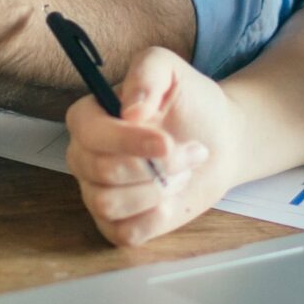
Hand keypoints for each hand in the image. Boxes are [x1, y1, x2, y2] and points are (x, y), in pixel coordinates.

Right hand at [65, 48, 240, 246]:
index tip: (166, 142)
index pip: (89, 133)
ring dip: (156, 190)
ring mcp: (97, 192)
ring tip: (181, 173)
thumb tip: (130, 110)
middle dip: (156, 166)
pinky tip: (170, 202)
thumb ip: (147, 73)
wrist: (219, 140)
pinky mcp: (116, 224)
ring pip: (109, 204)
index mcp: (88, 118)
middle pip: (102, 171)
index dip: (127, 141)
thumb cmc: (191, 104)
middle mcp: (84, 156)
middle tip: (192, 152)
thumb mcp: (172, 70)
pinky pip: (122, 233)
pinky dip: (153, 220)